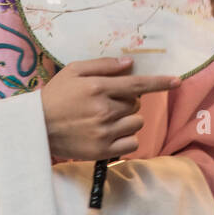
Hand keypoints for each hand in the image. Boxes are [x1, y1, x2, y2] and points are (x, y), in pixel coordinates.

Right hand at [39, 56, 180, 160]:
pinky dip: (126, 137)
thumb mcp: (74, 71)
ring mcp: (104, 132)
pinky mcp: (103, 150)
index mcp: (98, 88)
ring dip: (128, 119)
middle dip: (127, 101)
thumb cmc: (55, 95)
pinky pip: (131, 143)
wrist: (35, 128)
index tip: (177, 81)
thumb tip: (130, 64)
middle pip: (136, 104)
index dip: (160, 82)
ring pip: (136, 123)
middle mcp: (104, 110)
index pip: (138, 84)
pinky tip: (109, 133)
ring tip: (106, 118)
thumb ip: (103, 65)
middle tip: (106, 102)